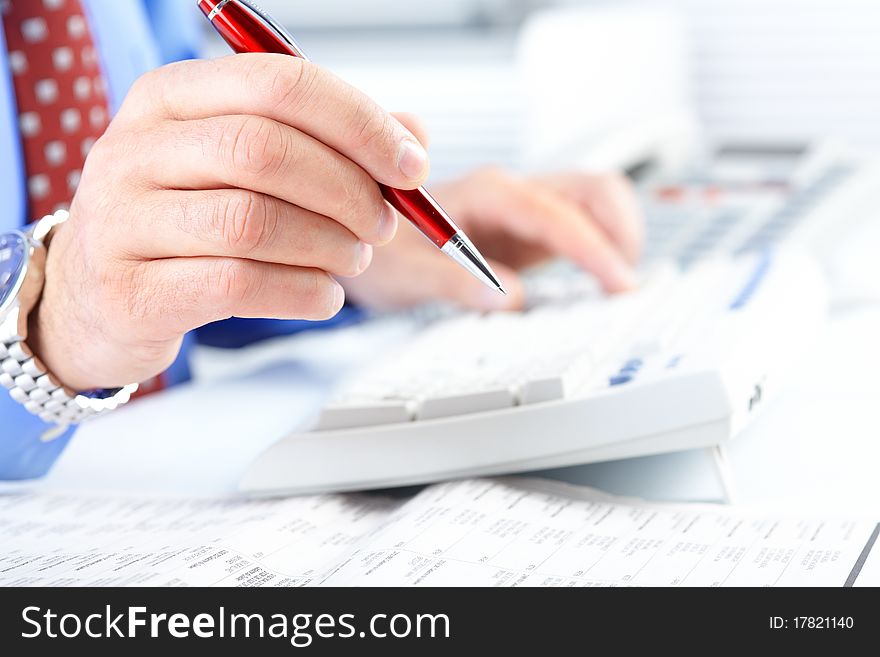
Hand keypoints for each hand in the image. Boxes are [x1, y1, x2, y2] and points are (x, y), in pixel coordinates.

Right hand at [30, 54, 430, 390]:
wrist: (96, 297)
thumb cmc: (182, 223)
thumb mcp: (240, 165)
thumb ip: (325, 143)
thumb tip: (412, 140)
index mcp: (170, 97)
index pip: (277, 84)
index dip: (359, 124)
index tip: (410, 165)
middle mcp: (135, 149)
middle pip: (267, 151)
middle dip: (348, 190)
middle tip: (384, 222)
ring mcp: (122, 222)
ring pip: (252, 221)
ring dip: (328, 245)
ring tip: (352, 259)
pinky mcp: (131, 292)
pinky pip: (237, 285)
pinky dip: (302, 292)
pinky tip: (323, 295)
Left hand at [342, 167, 644, 310]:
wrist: (368, 246)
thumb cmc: (383, 254)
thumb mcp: (405, 275)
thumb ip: (452, 283)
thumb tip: (508, 299)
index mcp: (485, 194)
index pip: (553, 213)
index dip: (592, 247)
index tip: (617, 282)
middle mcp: (512, 193)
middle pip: (592, 190)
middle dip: (621, 231)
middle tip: (624, 287)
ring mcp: (526, 209)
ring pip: (596, 202)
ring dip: (619, 236)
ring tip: (618, 285)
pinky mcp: (532, 230)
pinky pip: (584, 226)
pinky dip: (605, 248)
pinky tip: (602, 282)